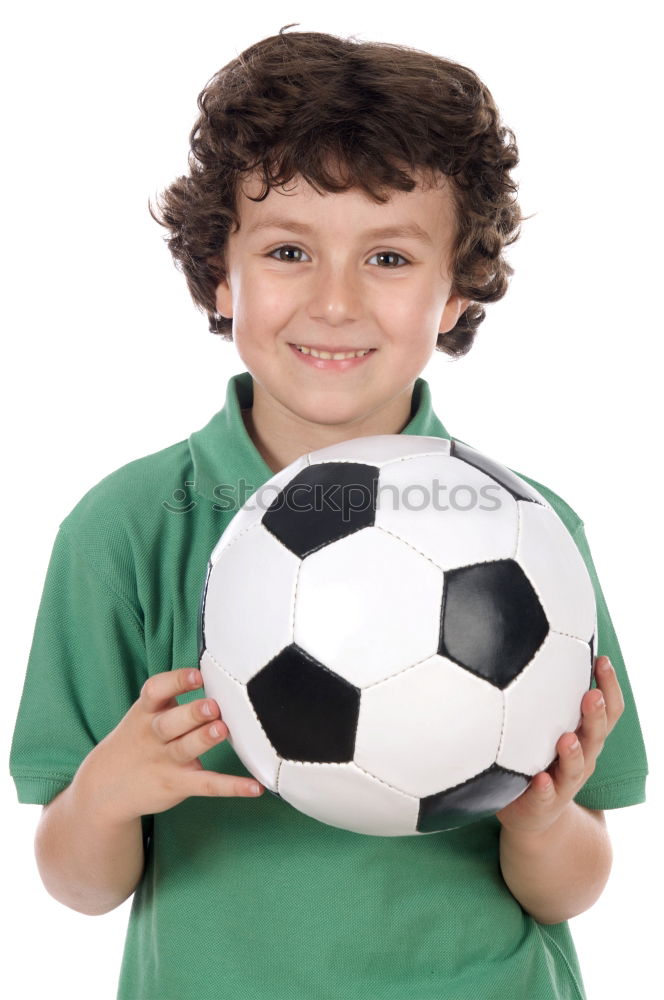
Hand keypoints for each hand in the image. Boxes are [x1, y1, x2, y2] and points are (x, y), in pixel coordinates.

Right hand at [75, 667, 264, 824]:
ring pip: (185, 749)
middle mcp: (153, 735)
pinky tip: (254, 787)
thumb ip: (172, 696)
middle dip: (191, 713)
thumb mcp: (144, 713)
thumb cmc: (138, 739)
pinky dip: (231, 786)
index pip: (155, 691)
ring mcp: (165, 761)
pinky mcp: (177, 785)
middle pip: (170, 722)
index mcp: (146, 712)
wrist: (105, 785)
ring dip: (203, 740)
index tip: (196, 675)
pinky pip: (206, 785)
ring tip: (220, 730)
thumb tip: (217, 676)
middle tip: (212, 705)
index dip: (176, 682)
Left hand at [495, 656, 624, 836]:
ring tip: (566, 739)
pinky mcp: (544, 802)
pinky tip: (540, 779)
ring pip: (577, 767)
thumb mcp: (544, 724)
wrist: (533, 813)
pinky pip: (547, 796)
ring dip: (573, 753)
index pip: (607, 708)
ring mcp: (566, 781)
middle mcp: (582, 756)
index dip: (609, 686)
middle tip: (592, 695)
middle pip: (597, 735)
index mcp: (585, 735)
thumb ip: (541, 692)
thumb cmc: (537, 756)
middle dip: (596, 714)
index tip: (602, 659)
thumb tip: (529, 639)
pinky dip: (545, 788)